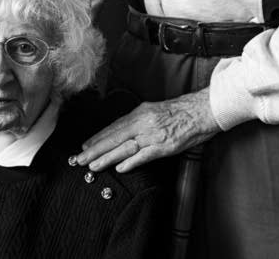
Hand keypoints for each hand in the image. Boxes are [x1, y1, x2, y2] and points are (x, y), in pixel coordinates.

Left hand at [75, 88, 220, 172]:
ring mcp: (153, 134)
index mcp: (140, 113)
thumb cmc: (178, 111)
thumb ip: (137, 121)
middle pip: (114, 137)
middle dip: (95, 149)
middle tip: (79, 158)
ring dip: (107, 157)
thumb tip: (120, 130)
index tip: (85, 145)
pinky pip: (144, 155)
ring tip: (92, 166)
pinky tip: (119, 168)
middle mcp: (143, 122)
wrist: (200, 111)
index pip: (114, 127)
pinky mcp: (164, 146)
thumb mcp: (153, 111)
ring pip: (125, 147)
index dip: (98, 137)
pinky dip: (131, 162)